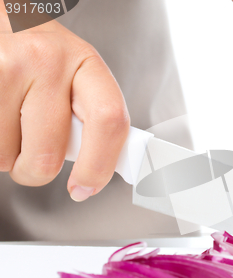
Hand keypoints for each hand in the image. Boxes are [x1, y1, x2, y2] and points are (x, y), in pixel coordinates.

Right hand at [0, 2, 128, 201]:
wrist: (6, 20)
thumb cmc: (43, 56)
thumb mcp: (78, 76)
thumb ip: (92, 119)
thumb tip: (97, 173)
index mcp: (87, 65)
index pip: (108, 121)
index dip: (99, 166)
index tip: (85, 188)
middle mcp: (48, 62)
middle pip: (48, 155)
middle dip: (36, 171)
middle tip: (33, 156)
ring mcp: (7, 67)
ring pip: (5, 156)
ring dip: (7, 155)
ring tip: (11, 123)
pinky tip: (0, 119)